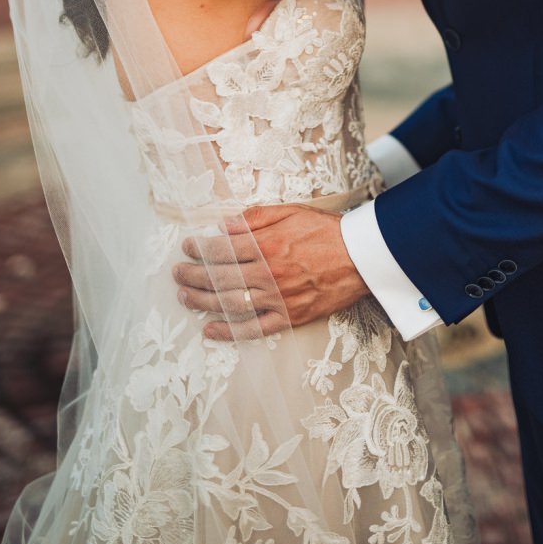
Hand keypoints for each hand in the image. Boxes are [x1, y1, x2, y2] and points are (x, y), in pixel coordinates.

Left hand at [175, 204, 367, 339]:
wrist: (364, 256)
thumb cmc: (331, 232)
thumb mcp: (294, 212)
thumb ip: (257, 218)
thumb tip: (225, 226)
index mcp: (267, 245)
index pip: (220, 250)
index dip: (198, 249)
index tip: (187, 248)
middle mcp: (268, 273)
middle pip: (218, 278)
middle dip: (192, 275)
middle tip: (178, 273)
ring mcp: (278, 298)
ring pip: (229, 302)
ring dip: (201, 301)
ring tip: (184, 296)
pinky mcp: (290, 316)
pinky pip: (253, 328)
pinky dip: (229, 331)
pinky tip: (210, 330)